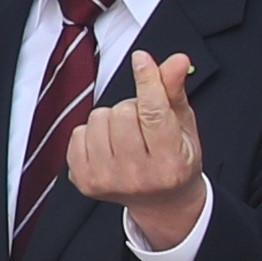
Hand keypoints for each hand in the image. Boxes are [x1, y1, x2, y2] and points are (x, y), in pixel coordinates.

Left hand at [64, 49, 206, 248]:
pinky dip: (91, 133)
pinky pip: (77, 133)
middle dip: (132, 108)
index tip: (141, 59)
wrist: (159, 202)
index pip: (153, 113)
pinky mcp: (83, 181)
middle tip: (142, 125)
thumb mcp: (183, 126)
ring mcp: (107, 181)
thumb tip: (177, 59)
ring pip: (97, 119)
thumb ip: (175, 92)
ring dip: (111, 120)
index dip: (147, 81)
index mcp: (171, 163)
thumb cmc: (175, 158)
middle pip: (122, 112)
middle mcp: (138, 176)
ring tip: (126, 137)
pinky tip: (107, 147)